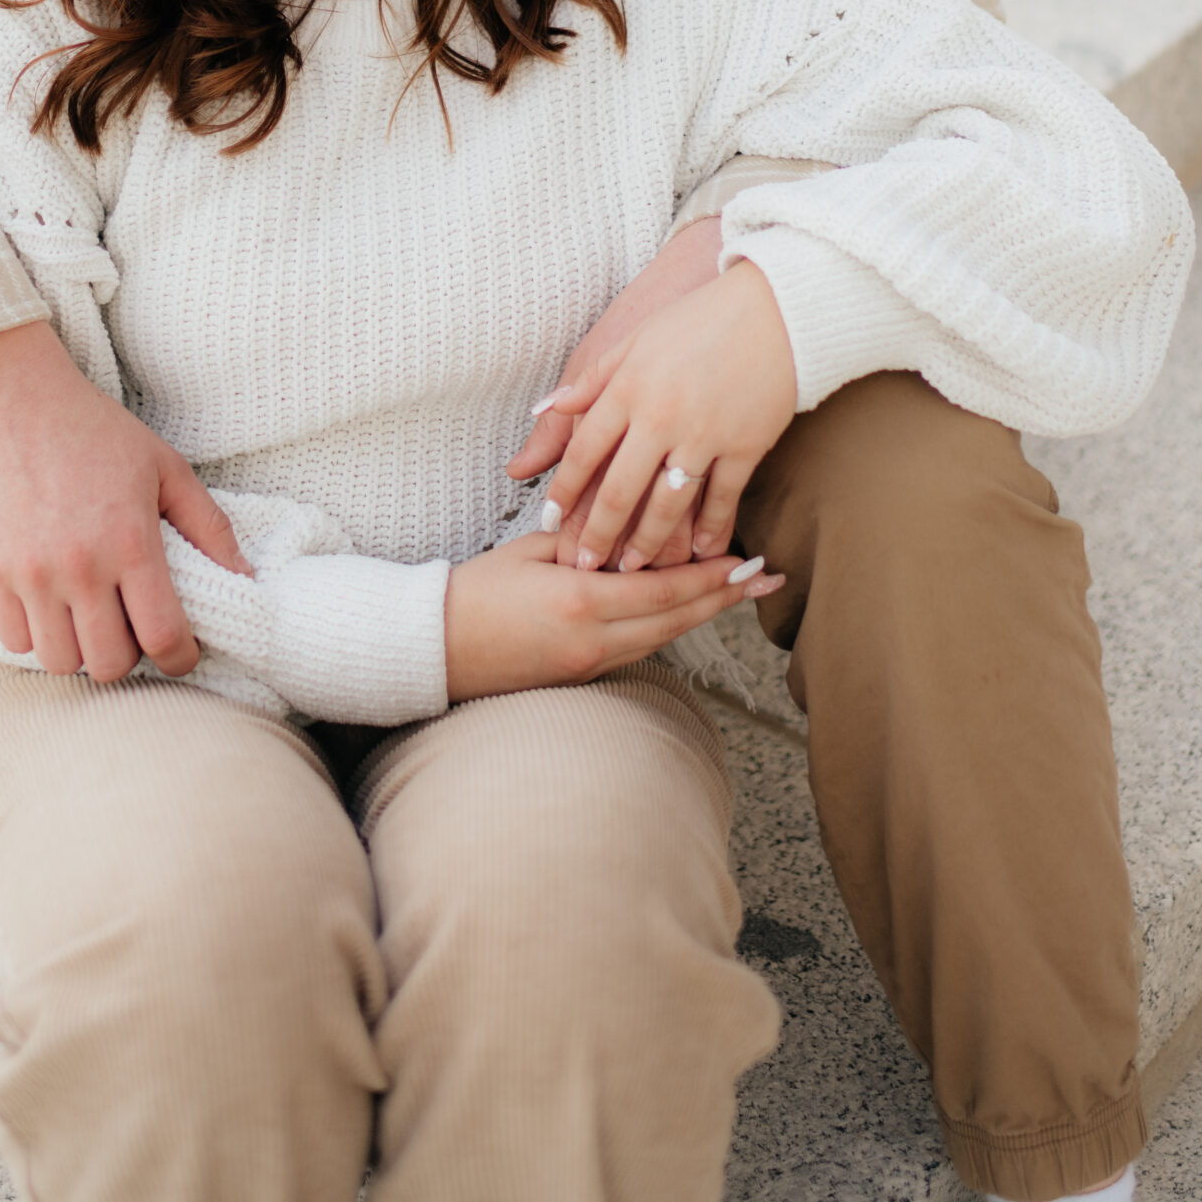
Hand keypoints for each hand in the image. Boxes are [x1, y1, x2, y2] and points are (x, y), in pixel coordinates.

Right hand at [0, 320, 251, 682]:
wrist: (15, 399)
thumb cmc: (96, 430)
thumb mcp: (166, 466)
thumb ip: (209, 525)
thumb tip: (245, 577)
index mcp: (131, 541)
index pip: (163, 637)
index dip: (181, 658)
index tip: (182, 652)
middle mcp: (81, 566)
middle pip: (110, 663)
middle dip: (131, 657)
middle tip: (133, 628)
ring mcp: (32, 574)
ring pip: (61, 661)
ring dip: (83, 651)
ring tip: (91, 619)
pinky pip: (16, 641)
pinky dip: (38, 638)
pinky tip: (53, 607)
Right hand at [444, 530, 782, 701]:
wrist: (433, 650)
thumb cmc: (473, 590)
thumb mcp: (528, 550)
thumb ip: (582, 537)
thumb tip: (627, 526)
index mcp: (580, 600)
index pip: (663, 588)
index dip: (711, 577)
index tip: (748, 561)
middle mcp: (593, 639)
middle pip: (676, 620)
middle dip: (725, 599)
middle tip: (768, 579)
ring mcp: (588, 664)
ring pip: (661, 637)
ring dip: (702, 614)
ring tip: (738, 594)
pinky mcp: (580, 675)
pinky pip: (637, 648)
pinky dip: (665, 626)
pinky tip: (683, 610)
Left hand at [507, 219, 723, 567]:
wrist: (775, 308)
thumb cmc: (699, 319)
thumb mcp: (636, 339)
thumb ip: (592, 379)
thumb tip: (544, 409)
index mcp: (628, 387)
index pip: (584, 449)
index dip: (563, 489)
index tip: (549, 521)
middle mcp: (660, 416)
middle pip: (620, 488)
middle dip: (599, 532)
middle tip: (584, 566)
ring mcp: (704, 434)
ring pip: (667, 504)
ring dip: (647, 542)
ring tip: (632, 568)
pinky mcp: (746, 446)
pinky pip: (722, 498)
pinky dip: (709, 529)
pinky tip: (697, 552)